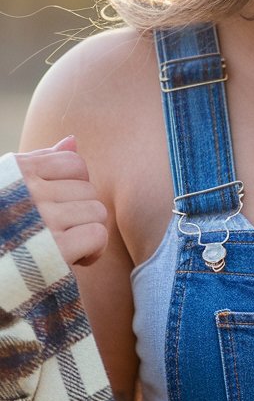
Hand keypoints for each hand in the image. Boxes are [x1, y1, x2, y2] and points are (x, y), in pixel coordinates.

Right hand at [15, 135, 107, 266]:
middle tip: (64, 234)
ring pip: (97, 212)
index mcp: (18, 171)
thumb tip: (73, 141)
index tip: (61, 208)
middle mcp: (29, 190)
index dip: (76, 187)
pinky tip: (76, 260)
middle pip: (89, 190)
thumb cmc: (3, 230)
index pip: (74, 163)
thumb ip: (40, 164)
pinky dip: (94, 251)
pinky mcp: (55, 248)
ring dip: (89, 233)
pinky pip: (97, 235)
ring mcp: (43, 218)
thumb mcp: (11, 187)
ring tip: (68, 247)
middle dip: (82, 214)